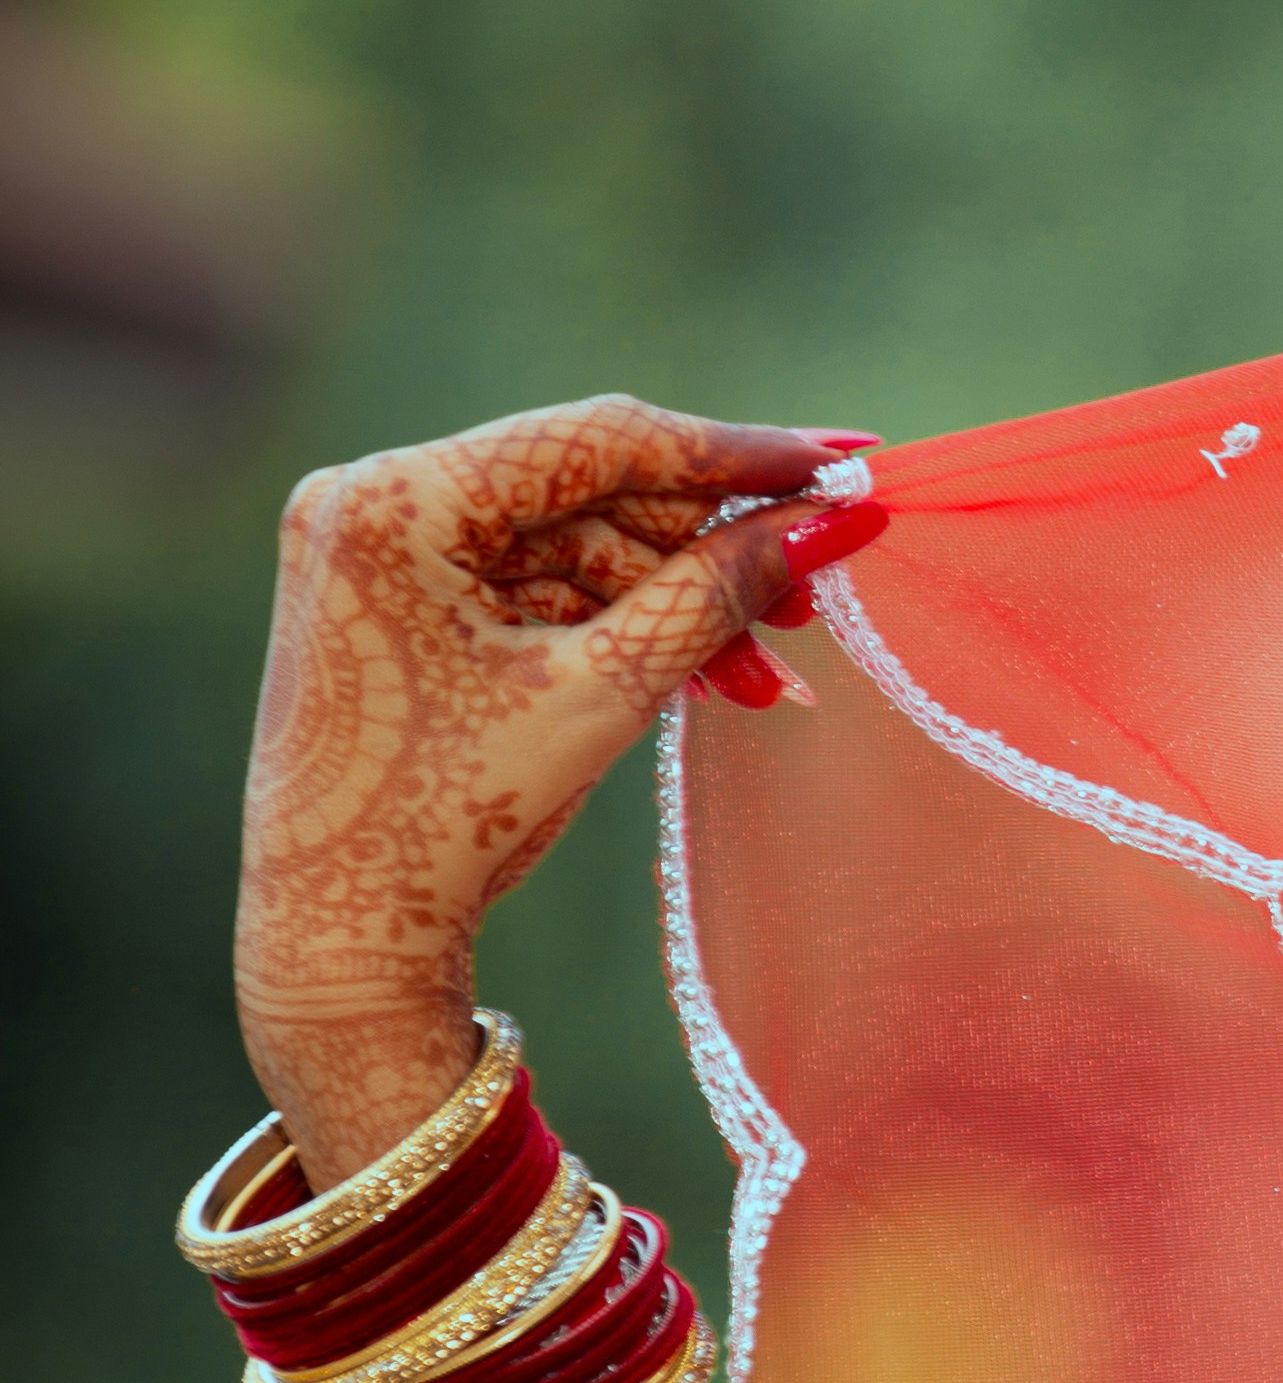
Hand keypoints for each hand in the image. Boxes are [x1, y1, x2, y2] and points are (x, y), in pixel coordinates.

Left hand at [236, 397, 878, 1185]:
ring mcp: (386, 550)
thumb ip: (715, 594)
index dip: (734, 452)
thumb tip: (828, 520)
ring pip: (578, 545)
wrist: (341, 942)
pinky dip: (623, 626)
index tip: (840, 456)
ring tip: (767, 666)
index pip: (595, 439)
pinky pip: (543, 587)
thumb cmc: (448, 822)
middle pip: (590, 491)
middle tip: (818, 572)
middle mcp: (377, 500)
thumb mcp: (599, 695)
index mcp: (396, 502)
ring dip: (677, 600)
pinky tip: (711, 672)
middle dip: (709, 545)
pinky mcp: (406, 599)